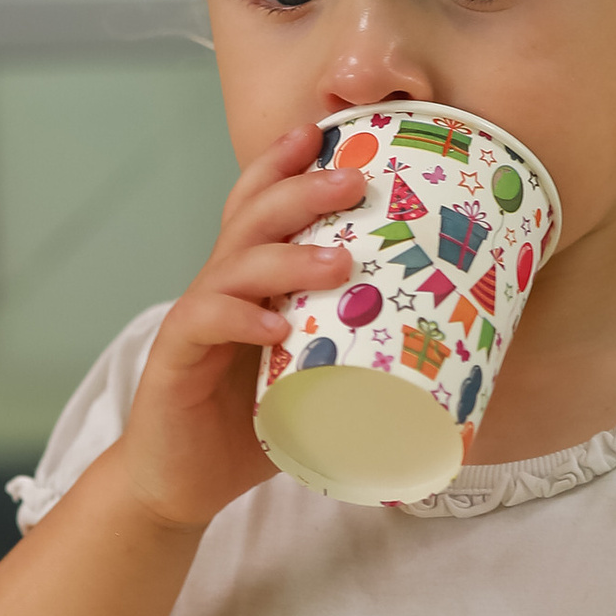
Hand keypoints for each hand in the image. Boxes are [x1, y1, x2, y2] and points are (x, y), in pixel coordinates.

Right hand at [112, 123, 358, 535]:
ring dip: (285, 256)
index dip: (284, 164)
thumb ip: (355, 354)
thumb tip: (440, 354)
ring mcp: (195, 322)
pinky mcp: (175, 360)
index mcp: (247, 282)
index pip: (259, 206)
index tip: (324, 132)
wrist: (180, 483)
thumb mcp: (313, 380)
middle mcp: (218, 288)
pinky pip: (203, 324)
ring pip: (233, 266)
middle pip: (252, 219)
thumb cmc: (250, 428)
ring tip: (337, 262)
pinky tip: (274, 327)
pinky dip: (239, 319)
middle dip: (300, 191)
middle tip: (353, 181)